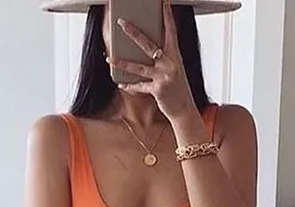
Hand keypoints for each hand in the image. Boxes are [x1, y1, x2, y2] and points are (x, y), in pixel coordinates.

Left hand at [112, 0, 194, 120]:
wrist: (184, 109)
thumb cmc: (178, 88)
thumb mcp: (174, 69)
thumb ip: (163, 58)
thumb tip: (148, 50)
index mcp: (175, 55)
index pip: (171, 31)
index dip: (167, 17)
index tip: (163, 3)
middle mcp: (170, 63)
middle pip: (148, 44)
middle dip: (133, 33)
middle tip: (121, 23)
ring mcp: (164, 76)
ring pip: (139, 67)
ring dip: (122, 62)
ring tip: (110, 58)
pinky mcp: (158, 90)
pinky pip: (140, 86)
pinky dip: (130, 86)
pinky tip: (121, 84)